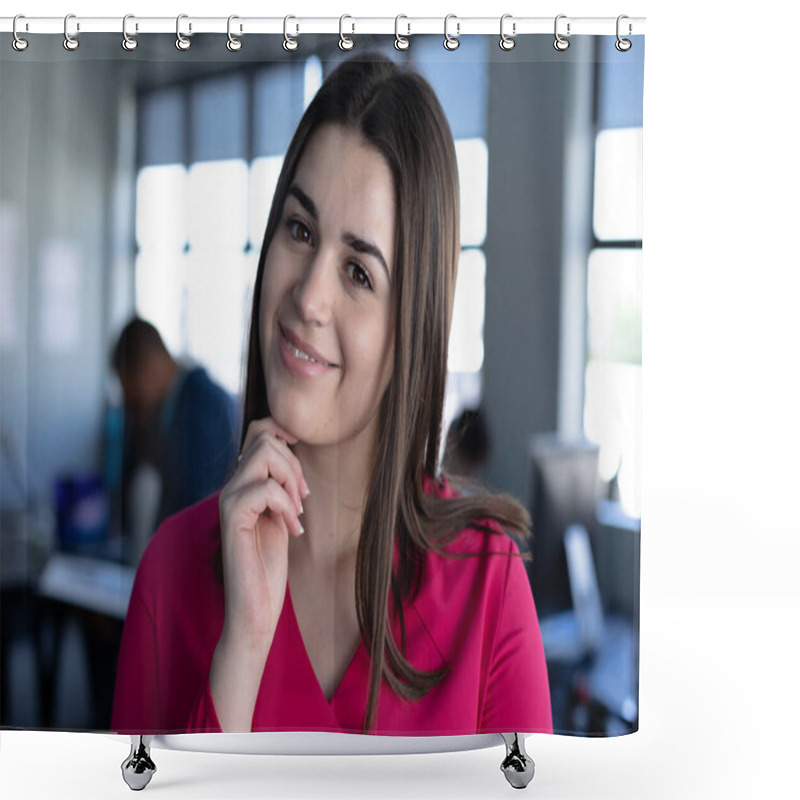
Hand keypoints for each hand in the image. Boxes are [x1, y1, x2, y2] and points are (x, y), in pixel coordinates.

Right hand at [217, 417, 308, 644]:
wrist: (255, 609)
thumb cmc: (269, 566)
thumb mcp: (282, 516)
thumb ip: (282, 487)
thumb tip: (295, 455)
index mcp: (243, 484)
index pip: (258, 431)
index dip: (284, 432)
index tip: (302, 463)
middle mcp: (232, 486)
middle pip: (264, 437)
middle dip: (294, 463)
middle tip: (303, 498)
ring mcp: (228, 500)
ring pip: (264, 454)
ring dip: (291, 479)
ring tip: (298, 511)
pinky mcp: (232, 518)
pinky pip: (265, 489)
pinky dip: (286, 506)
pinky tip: (293, 530)